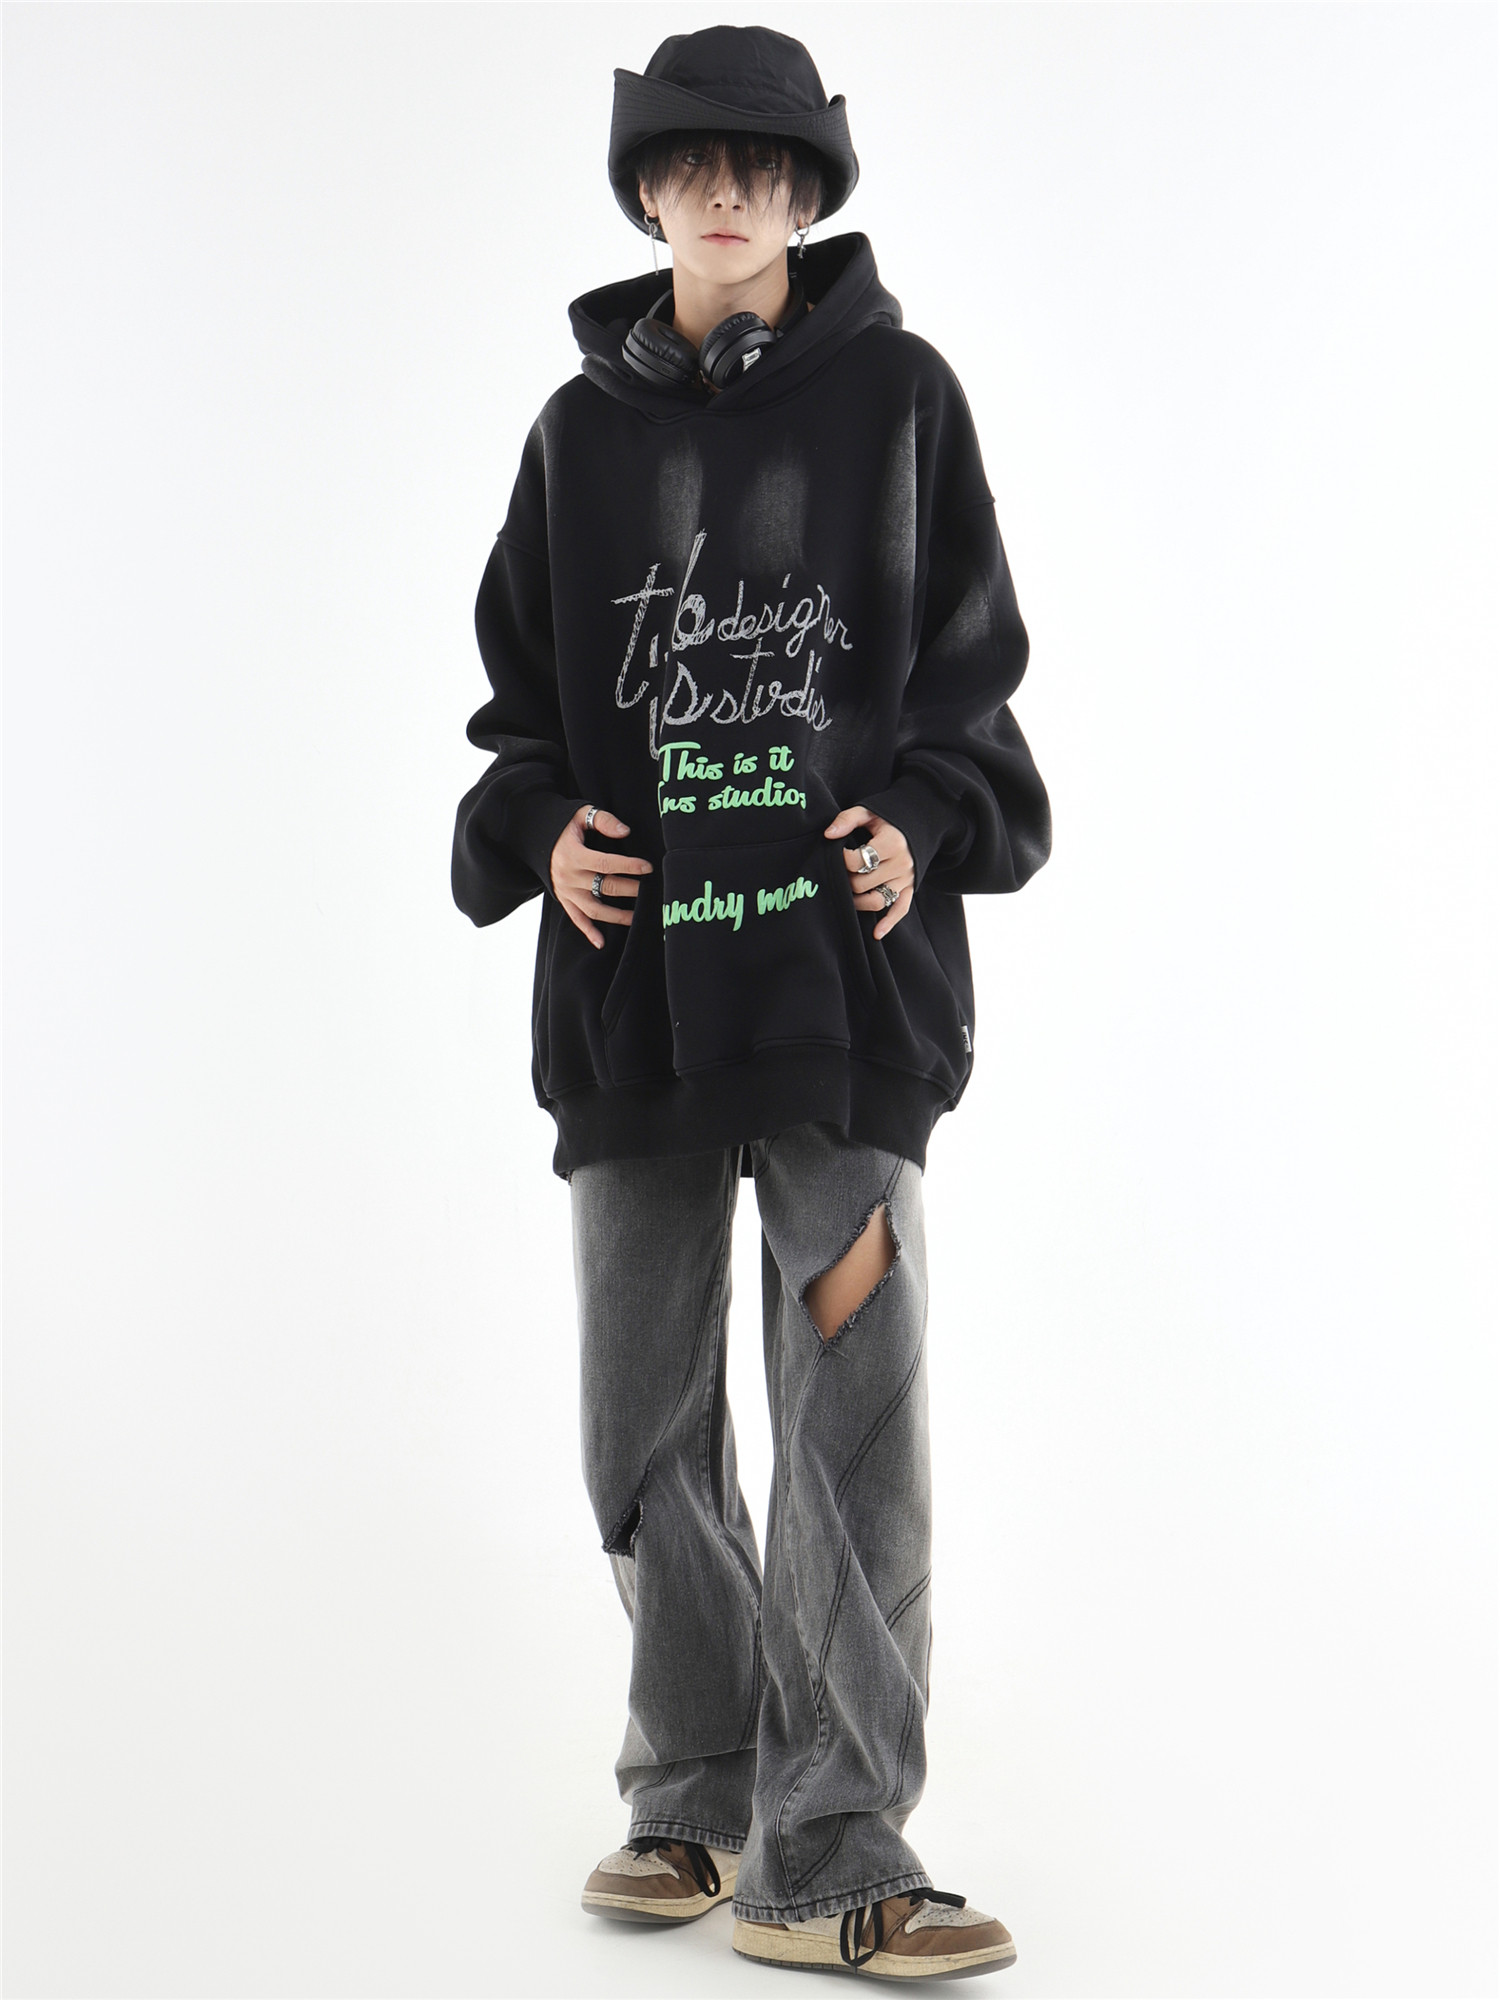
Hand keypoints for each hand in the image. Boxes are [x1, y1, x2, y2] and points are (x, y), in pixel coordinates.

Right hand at [550, 805, 653, 948]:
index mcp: (573, 855)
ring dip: (616, 916)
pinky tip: (602, 943)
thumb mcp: (579, 814)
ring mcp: (566, 891)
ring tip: (637, 917)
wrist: (532, 837)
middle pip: (604, 886)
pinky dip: (588, 932)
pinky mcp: (563, 899)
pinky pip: (576, 919)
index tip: (647, 867)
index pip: (605, 863)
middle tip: (651, 890)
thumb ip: (603, 821)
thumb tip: (625, 832)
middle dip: (630, 889)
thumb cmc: (561, 824)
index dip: (628, 865)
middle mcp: (568, 876)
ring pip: (594, 909)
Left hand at [824, 807, 913, 940]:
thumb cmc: (889, 818)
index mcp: (892, 843)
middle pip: (863, 884)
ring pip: (878, 901)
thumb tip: (828, 835)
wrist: (921, 823)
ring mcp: (907, 879)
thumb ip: (847, 819)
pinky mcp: (910, 889)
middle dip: (847, 881)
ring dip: (858, 902)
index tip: (839, 853)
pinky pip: (901, 909)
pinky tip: (876, 933)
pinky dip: (889, 923)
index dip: (842, 859)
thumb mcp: (869, 811)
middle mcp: (902, 864)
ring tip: (848, 895)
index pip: (858, 860)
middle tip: (841, 873)